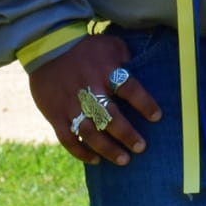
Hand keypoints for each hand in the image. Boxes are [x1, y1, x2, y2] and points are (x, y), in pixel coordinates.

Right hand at [28, 35, 163, 165]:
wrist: (48, 48)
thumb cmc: (87, 48)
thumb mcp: (111, 46)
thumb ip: (128, 61)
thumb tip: (147, 75)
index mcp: (105, 71)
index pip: (129, 89)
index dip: (144, 104)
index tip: (157, 117)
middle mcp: (88, 90)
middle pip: (109, 116)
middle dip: (126, 134)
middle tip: (141, 147)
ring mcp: (69, 105)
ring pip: (89, 132)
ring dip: (107, 148)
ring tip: (124, 160)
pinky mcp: (55, 115)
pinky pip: (67, 139)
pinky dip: (81, 152)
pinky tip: (96, 160)